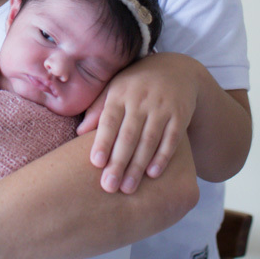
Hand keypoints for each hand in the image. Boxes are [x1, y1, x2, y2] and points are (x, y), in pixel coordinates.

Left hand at [76, 53, 200, 193]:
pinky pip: (172, 138)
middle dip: (119, 161)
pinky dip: (163, 157)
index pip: (110, 119)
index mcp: (120, 94)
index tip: (96, 163)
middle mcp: (141, 100)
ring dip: (138, 165)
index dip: (103, 141)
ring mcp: (162, 107)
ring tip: (128, 188)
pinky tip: (153, 174)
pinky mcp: (180, 115)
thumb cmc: (136, 85)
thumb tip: (79, 132)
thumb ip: (98, 109)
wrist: (176, 70)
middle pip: (129, 134)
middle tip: (109, 186)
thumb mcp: (115, 89)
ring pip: (149, 139)